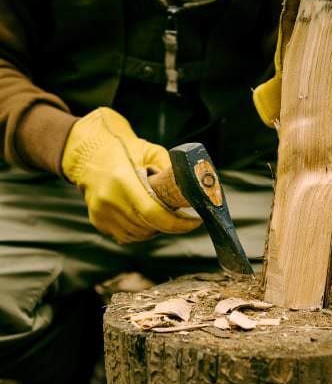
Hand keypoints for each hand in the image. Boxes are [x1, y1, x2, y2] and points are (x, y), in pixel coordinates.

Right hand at [61, 107, 200, 242]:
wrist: (86, 153)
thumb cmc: (120, 148)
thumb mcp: (149, 150)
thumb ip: (169, 168)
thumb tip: (189, 186)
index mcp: (123, 180)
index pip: (154, 214)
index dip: (178, 223)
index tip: (194, 221)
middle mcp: (109, 200)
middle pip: (149, 226)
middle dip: (170, 224)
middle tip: (180, 214)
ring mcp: (101, 213)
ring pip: (139, 234)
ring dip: (155, 228)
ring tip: (159, 211)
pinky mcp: (98, 220)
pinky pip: (126, 235)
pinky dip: (140, 230)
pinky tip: (143, 215)